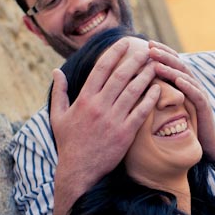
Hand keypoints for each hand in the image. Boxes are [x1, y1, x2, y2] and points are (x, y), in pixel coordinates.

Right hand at [49, 39, 160, 194]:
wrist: (79, 171)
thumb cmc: (69, 143)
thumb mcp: (58, 116)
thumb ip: (59, 92)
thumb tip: (56, 71)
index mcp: (84, 99)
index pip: (101, 69)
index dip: (114, 53)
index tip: (124, 43)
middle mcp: (99, 106)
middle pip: (120, 76)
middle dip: (134, 60)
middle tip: (146, 49)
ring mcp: (113, 120)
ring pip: (133, 91)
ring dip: (145, 76)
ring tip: (155, 65)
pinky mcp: (124, 134)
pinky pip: (140, 112)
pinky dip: (150, 99)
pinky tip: (158, 89)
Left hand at [149, 43, 214, 161]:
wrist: (206, 142)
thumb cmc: (184, 123)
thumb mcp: (169, 105)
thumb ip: (160, 92)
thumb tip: (137, 83)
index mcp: (184, 82)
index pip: (173, 61)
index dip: (162, 51)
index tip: (146, 44)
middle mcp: (193, 84)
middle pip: (179, 64)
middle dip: (164, 55)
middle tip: (150, 48)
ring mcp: (200, 94)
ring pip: (186, 77)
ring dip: (171, 69)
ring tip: (157, 63)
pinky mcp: (205, 107)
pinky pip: (196, 94)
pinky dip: (188, 86)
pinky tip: (179, 81)